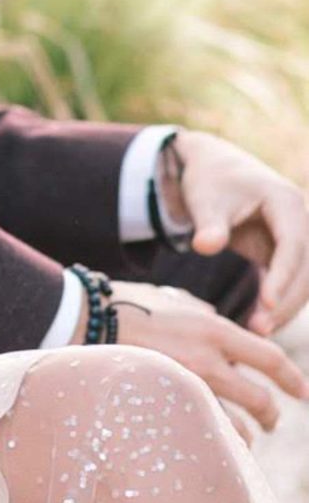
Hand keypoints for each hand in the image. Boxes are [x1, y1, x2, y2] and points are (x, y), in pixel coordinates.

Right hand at [113, 280, 308, 432]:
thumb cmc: (124, 305)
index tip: (303, 393)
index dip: (293, 378)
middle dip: (271, 415)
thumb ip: (202, 314)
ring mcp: (188, 389)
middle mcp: (208, 361)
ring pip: (237, 428)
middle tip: (271, 421)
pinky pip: (204, 436)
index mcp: (213, 329)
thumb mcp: (172, 301)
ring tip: (242, 439)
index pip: (270, 358)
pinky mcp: (167, 409)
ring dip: (245, 436)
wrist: (82, 322)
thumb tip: (219, 321)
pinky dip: (215, 443)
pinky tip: (212, 444)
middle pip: (260, 400)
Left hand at [169, 131, 308, 337]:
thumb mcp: (205, 198)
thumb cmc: (209, 181)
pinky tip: (259, 325)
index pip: (293, 245)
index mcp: (286, 201)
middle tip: (258, 330)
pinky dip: (278, 303)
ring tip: (256, 334)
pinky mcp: (287, 252)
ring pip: (304, 281)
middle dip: (285, 301)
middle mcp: (301, 219)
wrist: (213, 168)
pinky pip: (290, 282)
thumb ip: (209, 224)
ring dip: (284, 308)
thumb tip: (205, 247)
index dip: (283, 276)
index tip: (266, 303)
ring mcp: (298, 237)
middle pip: (305, 268)